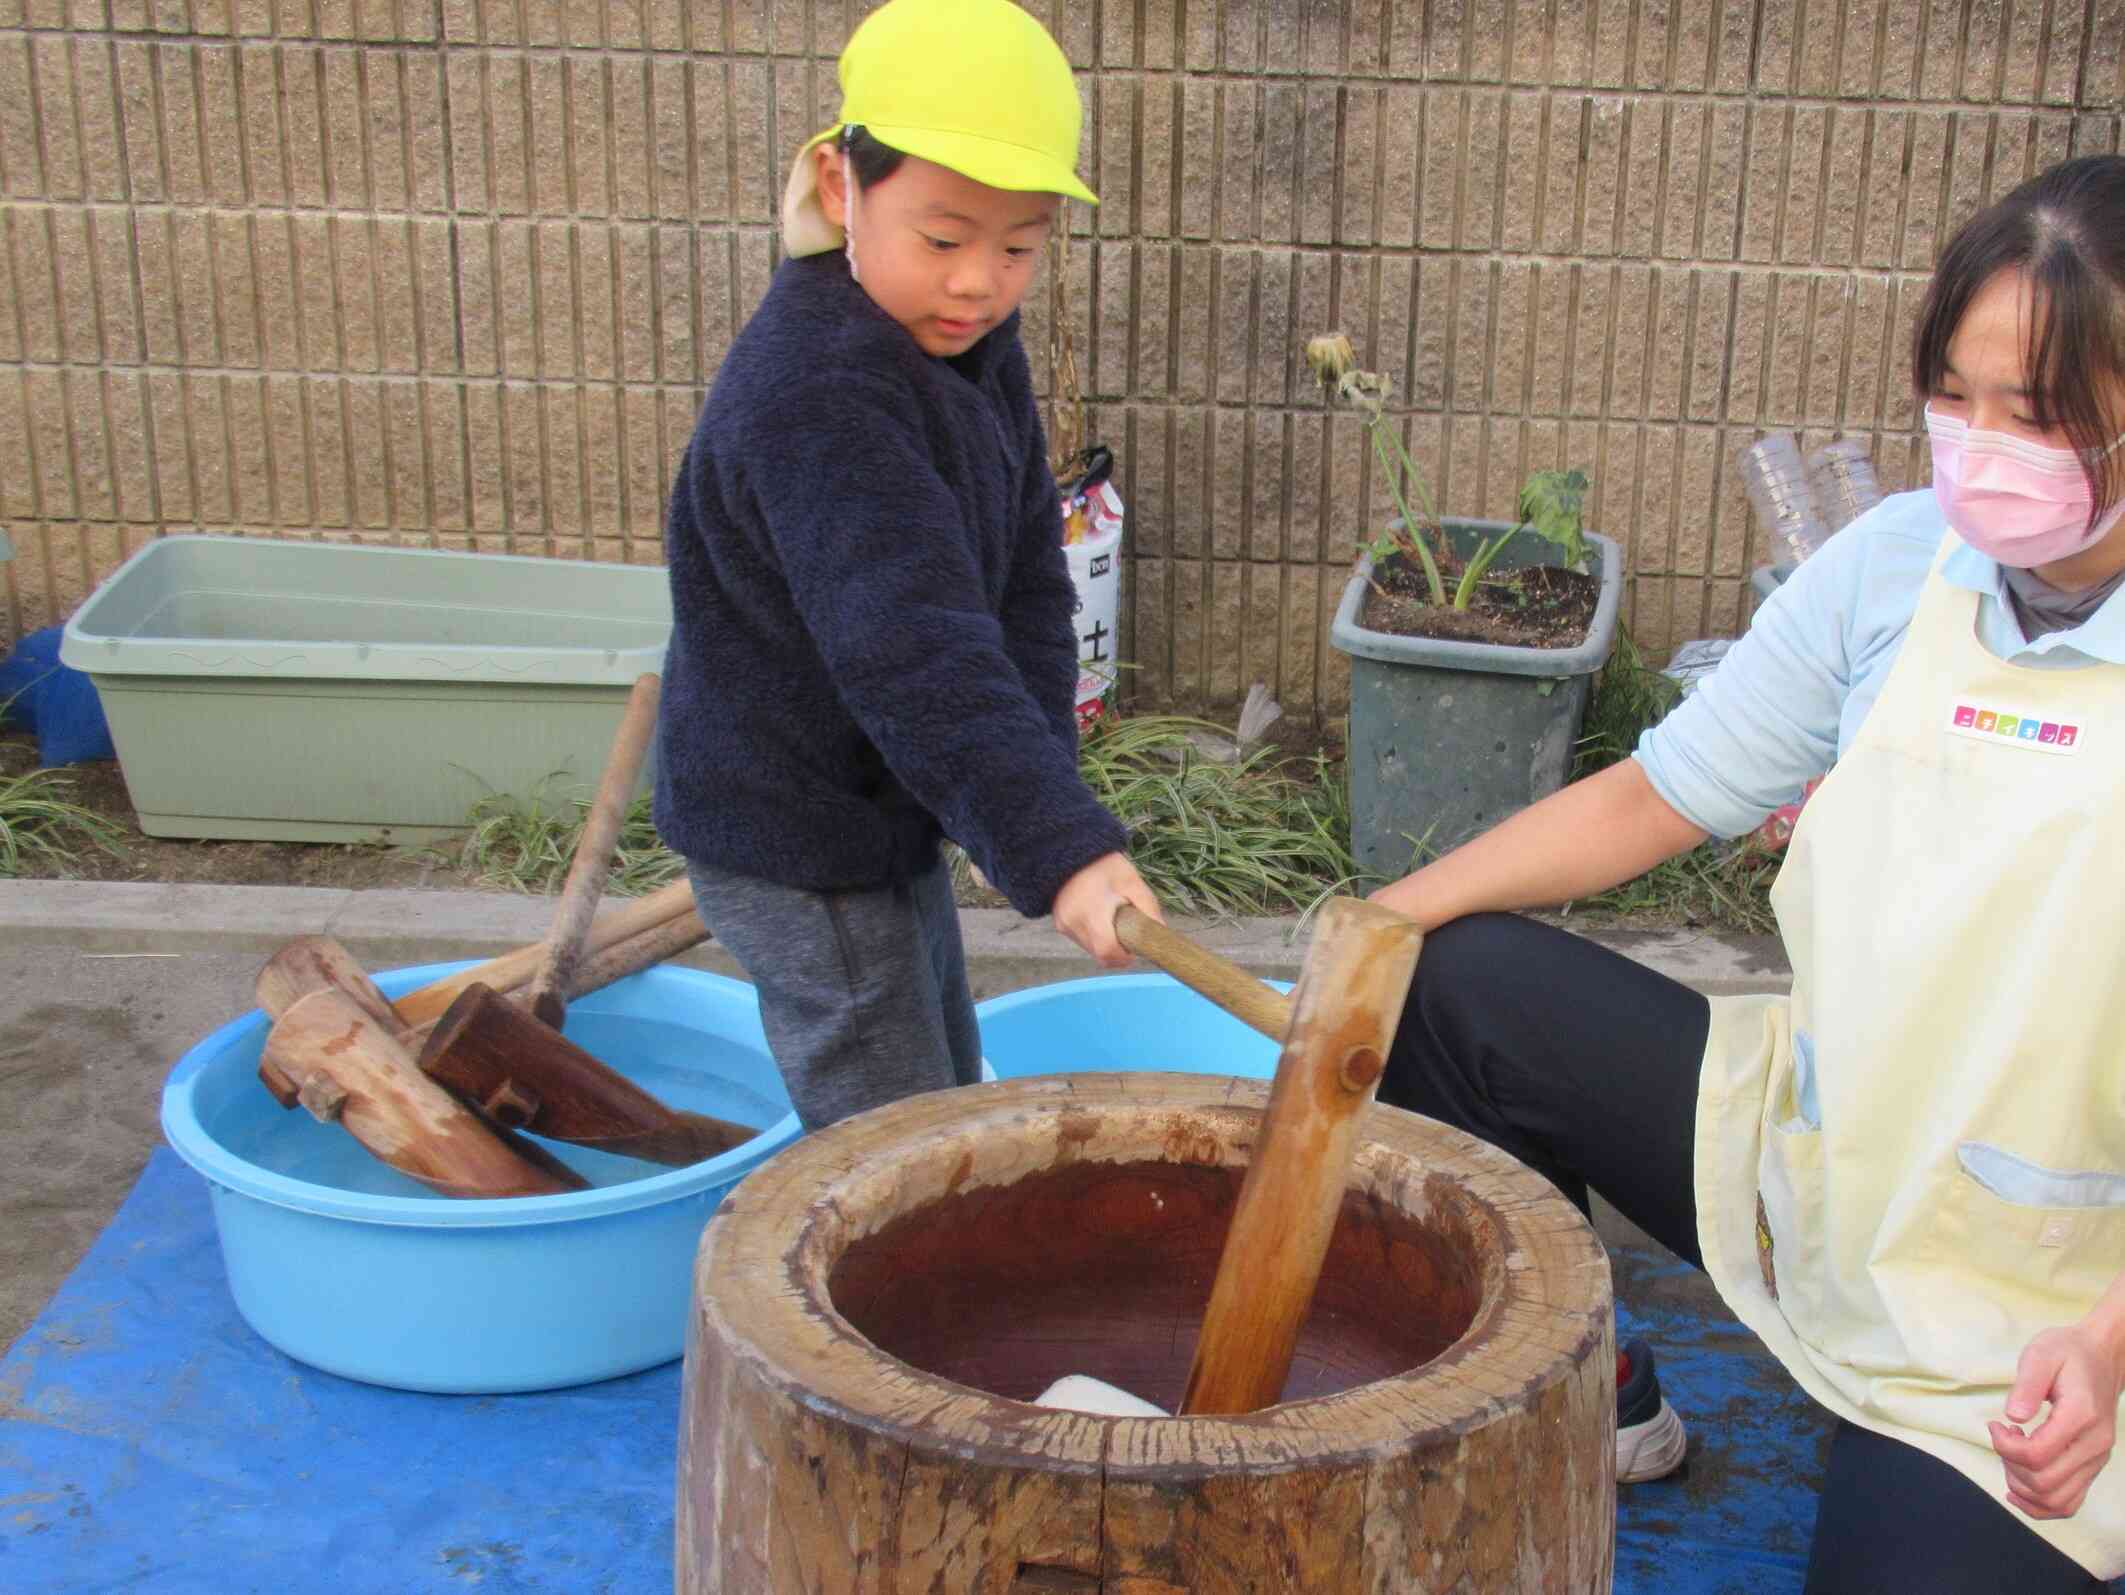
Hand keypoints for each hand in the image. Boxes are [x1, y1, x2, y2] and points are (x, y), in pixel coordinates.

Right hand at [1052, 853, 1161, 968]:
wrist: (1073, 852)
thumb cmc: (1106, 866)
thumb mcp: (1133, 882)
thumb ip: (1149, 909)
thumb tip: (1161, 934)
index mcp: (1092, 913)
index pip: (1107, 952)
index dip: (1124, 957)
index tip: (1133, 949)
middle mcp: (1073, 923)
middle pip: (1100, 955)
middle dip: (1117, 952)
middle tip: (1126, 932)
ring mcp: (1064, 925)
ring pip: (1091, 950)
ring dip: (1105, 944)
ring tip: (1111, 920)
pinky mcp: (1059, 925)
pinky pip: (1082, 940)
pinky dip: (1094, 936)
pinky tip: (1098, 917)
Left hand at [1990, 1321, 2124, 1518]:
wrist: (2101, 1356)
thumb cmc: (2067, 1352)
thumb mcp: (2040, 1354)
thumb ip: (2026, 1385)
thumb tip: (2012, 1417)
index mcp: (2081, 1416)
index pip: (2037, 1454)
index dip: (2004, 1447)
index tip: (1994, 1425)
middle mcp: (2095, 1445)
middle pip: (2044, 1483)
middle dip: (2010, 1466)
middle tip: (2002, 1438)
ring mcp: (2096, 1459)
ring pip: (2057, 1501)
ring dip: (2022, 1487)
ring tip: (2011, 1456)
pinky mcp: (2092, 1466)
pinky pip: (2069, 1503)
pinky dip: (2040, 1504)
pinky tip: (2018, 1486)